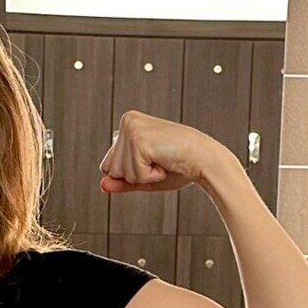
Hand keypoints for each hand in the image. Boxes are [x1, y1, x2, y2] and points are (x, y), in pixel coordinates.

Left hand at [99, 110, 221, 194]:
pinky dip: (151, 176)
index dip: (131, 173)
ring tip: (162, 160)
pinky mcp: (139, 140)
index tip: (153, 160)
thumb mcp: (145, 176)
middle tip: (159, 161)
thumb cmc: (178, 167)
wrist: (205, 160)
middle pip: (111, 169)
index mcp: (127, 124)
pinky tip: (164, 161)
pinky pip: (134, 175)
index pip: (108, 165)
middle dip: (135, 175)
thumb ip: (122, 181)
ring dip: (144, 175)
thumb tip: (102, 186)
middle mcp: (127, 121)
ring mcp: (132, 128)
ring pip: (120, 173)